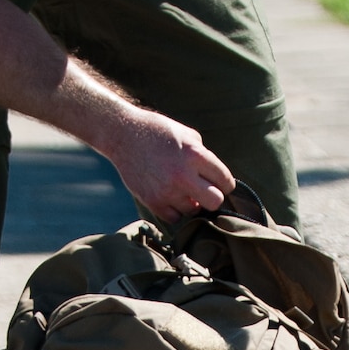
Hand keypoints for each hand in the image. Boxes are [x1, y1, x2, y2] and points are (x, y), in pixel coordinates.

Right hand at [102, 102, 233, 223]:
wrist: (123, 135)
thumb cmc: (158, 132)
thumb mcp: (188, 135)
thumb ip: (205, 157)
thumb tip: (216, 178)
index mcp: (195, 155)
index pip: (226, 181)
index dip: (224, 183)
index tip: (218, 182)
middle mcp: (183, 175)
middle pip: (215, 202)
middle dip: (212, 197)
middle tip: (204, 190)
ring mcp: (166, 190)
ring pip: (193, 210)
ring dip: (190, 202)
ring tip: (180, 187)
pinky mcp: (152, 201)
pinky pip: (174, 218)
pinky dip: (174, 209)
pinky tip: (169, 195)